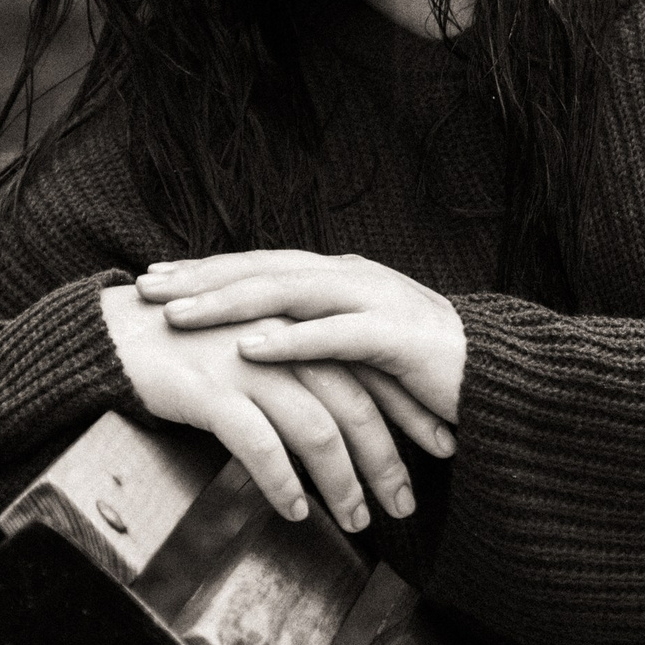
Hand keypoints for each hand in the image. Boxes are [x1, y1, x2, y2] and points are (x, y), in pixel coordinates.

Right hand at [98, 283, 438, 536]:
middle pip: (354, 405)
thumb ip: (299, 372)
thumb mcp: (256, 350)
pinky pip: (258, 442)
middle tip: (404, 506)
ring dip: (342, 482)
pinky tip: (295, 511)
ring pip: (315, 428)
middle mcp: (282, 340)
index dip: (408, 413)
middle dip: (386, 460)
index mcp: (300, 326)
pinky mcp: (209, 388)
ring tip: (357, 522)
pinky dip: (282, 480)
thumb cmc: (187, 347)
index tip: (439, 450)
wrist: (113, 332)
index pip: (372, 371)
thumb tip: (341, 419)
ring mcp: (247, 363)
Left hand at [133, 250, 466, 429]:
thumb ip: (311, 333)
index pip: (259, 264)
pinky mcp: (397, 337)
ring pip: (289, 292)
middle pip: (262, 268)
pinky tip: (248, 348)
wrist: (498, 379)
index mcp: (338, 276)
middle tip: (146, 288)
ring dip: (229, 302)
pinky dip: (289, 339)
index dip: (204, 270)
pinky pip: (334, 335)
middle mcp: (352, 276)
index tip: (152, 279)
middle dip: (200, 278)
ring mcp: (375, 300)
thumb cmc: (420, 370)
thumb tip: (253, 342)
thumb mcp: (354, 346)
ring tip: (179, 314)